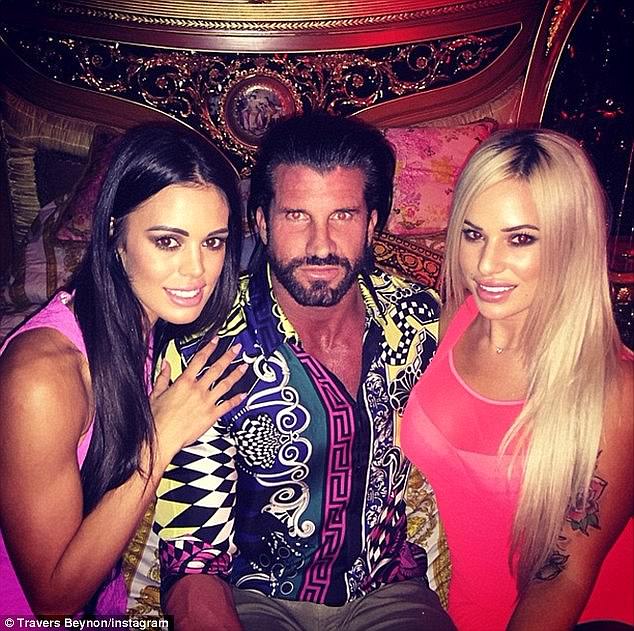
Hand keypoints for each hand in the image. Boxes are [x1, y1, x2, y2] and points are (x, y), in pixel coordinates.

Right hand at [150, 339, 245, 461]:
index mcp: (184, 382)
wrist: (161, 438)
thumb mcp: (155, 394)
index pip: (199, 359)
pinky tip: (244, 395)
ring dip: (236, 374)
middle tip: (237, 349)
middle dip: (228, 356)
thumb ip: (163, 377)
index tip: (216, 340)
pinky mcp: (211, 415)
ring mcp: (206, 402)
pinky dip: (237, 400)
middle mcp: (197, 389)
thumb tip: (165, 364)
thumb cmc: (157, 419)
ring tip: (244, 366)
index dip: (209, 348)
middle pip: (216, 368)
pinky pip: (228, 405)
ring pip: (225, 384)